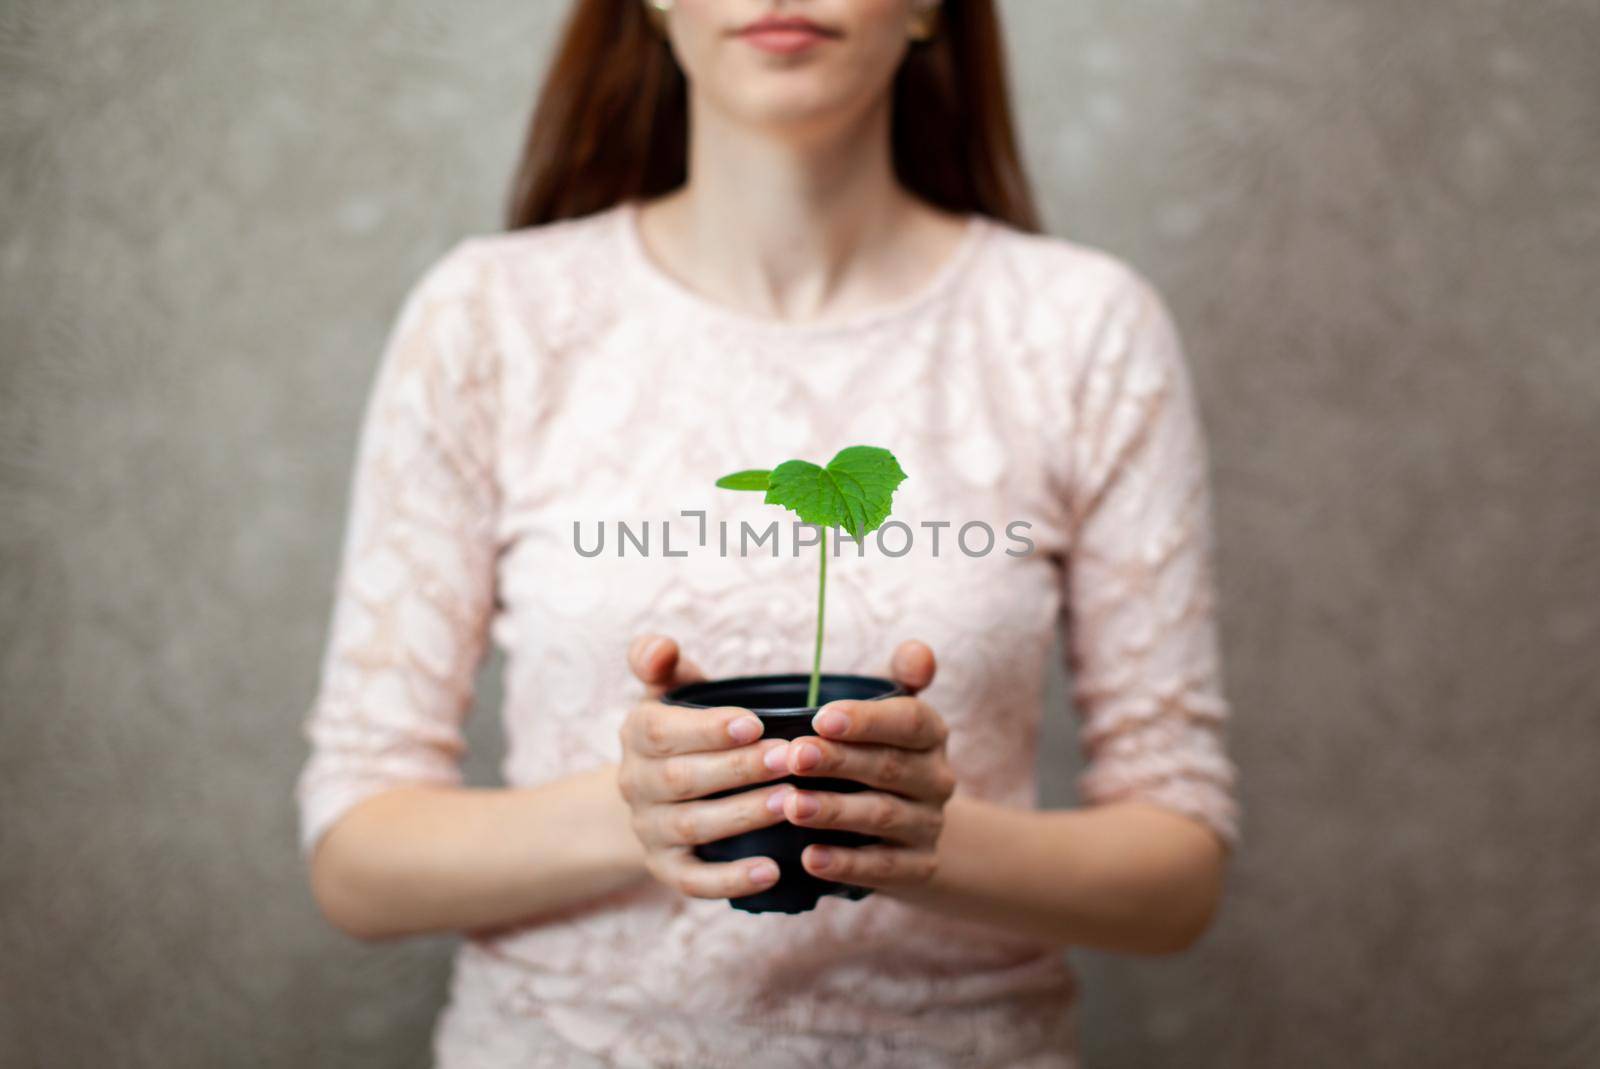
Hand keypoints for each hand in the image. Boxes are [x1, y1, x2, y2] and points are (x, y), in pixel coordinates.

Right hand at [616, 635, 791, 899]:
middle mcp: (634, 784)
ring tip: (791, 803)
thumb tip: (660, 648)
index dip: (707, 729)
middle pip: (682, 780)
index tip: (756, 723)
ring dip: (743, 816)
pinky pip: (693, 881)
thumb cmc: (684, 730)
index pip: (661, 731)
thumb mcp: (671, 689)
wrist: (657, 793)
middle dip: (738, 769)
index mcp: (637, 734)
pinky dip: (730, 879)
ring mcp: (648, 830)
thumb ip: (662, 660)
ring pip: (692, 827)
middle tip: (789, 759)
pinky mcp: (666, 870)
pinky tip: (772, 870)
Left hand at [768, 640, 954, 889]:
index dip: (867, 720)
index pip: (909, 721)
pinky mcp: (919, 867)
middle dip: (839, 761)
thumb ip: (900, 677)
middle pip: (889, 767)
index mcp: (931, 733)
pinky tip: (810, 858)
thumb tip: (918, 651)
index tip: (820, 717)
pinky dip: (847, 864)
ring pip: (883, 817)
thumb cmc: (879, 752)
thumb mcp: (889, 710)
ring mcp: (929, 825)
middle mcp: (937, 778)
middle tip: (793, 757)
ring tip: (792, 806)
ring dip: (835, 811)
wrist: (909, 829)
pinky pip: (883, 868)